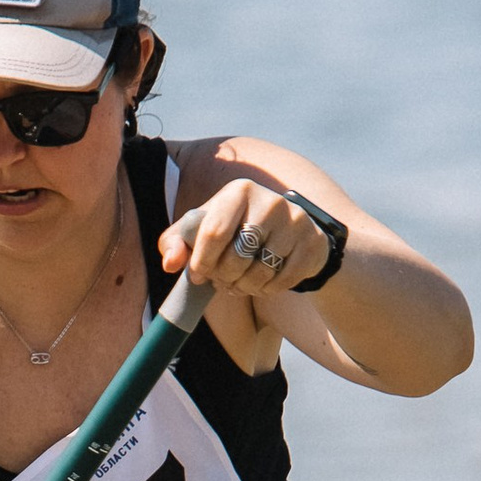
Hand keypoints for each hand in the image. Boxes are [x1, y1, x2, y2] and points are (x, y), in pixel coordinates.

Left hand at [158, 180, 315, 300]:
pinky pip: (281, 281)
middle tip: (221, 281)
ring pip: (259, 273)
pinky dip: (267, 289)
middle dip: (223, 278)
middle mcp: (269, 201)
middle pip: (236, 258)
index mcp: (239, 191)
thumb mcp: (205, 227)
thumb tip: (170, 264)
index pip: (213, 233)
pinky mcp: (311, 243)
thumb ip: (178, 241)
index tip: (198, 275)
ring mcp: (294, 222)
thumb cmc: (238, 229)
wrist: (292, 232)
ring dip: (244, 287)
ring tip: (239, 283)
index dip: (201, 262)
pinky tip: (262, 282)